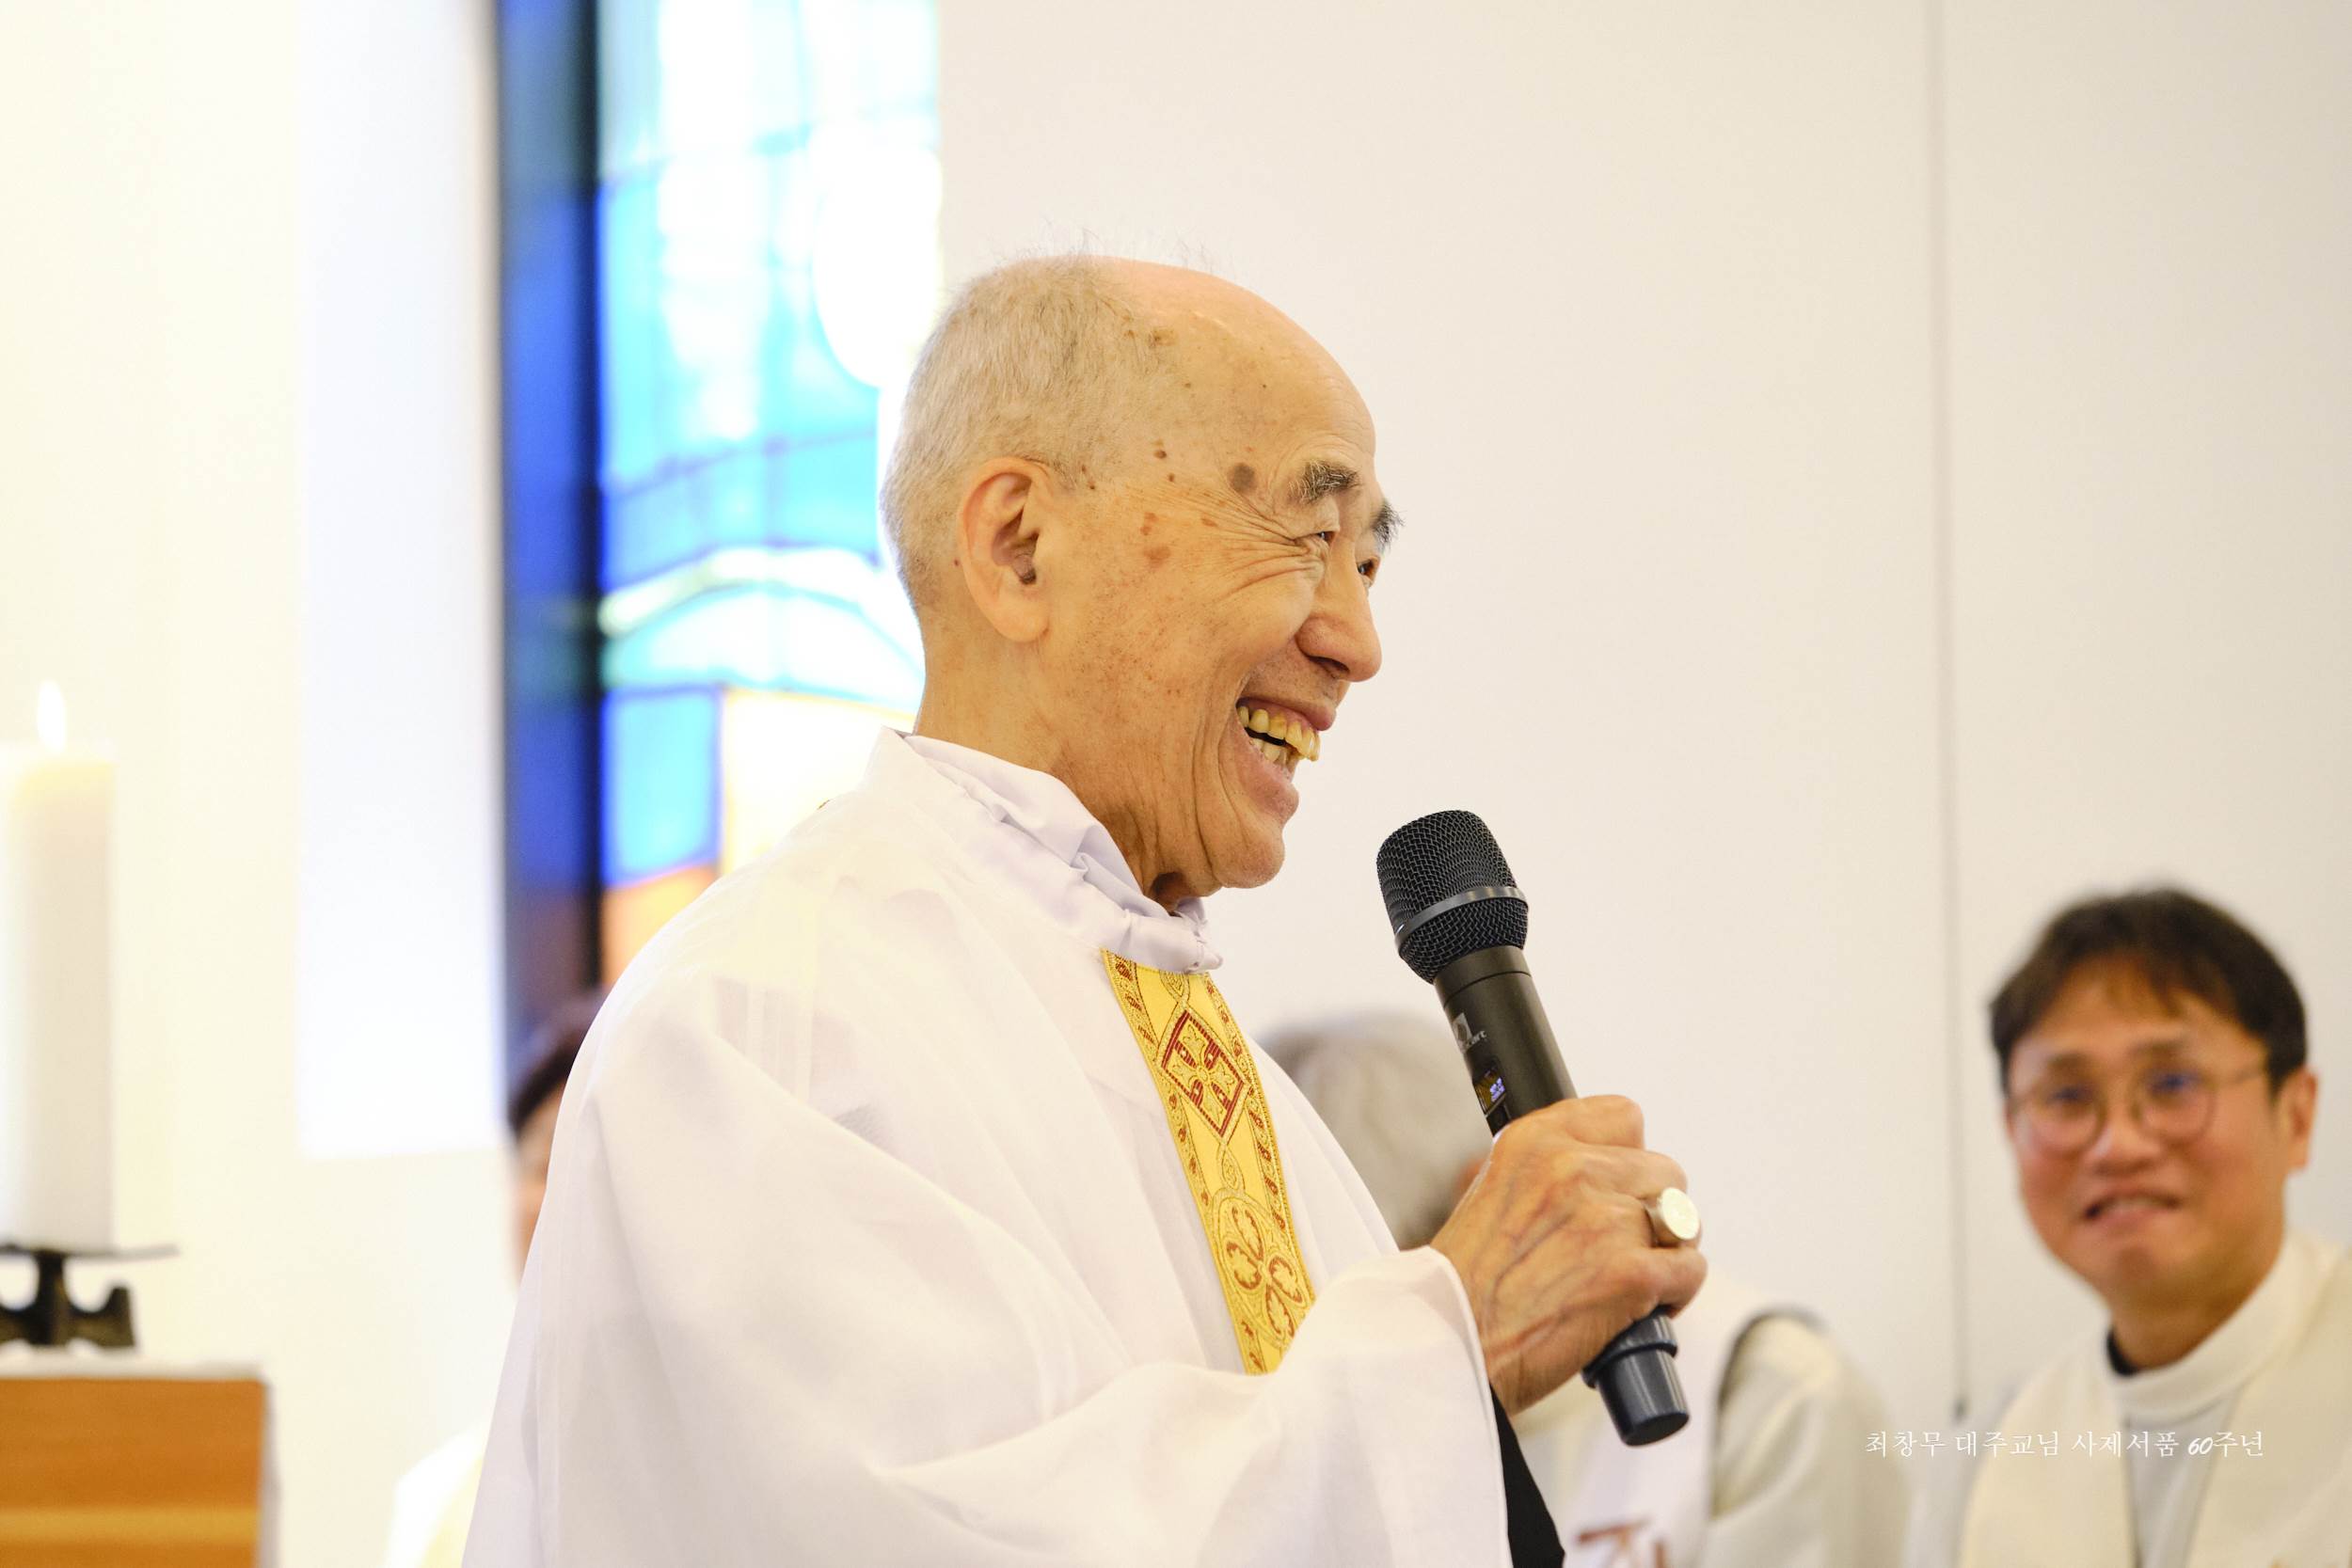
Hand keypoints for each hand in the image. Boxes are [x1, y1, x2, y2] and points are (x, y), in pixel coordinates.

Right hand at [1428, 1096, 1705, 1414]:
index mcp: (1534, 1143)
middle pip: (1664, 1172)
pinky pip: (1689, 1270)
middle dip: (1651, 1211)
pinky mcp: (1631, 1273)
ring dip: (1667, 1252)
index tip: (1618, 1186)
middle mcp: (1572, 1170)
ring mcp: (1606, 1220)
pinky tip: (1640, 1308)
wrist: (1448, 1345)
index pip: (1623, 1117)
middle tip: (1623, 1246)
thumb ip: (1544, 1173)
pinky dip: (1675, 1294)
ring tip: (1634, 1280)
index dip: (1628, 1157)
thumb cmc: (1463, 1286)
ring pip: (1684, 1222)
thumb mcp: (1490, 1193)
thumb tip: (1596, 1174)